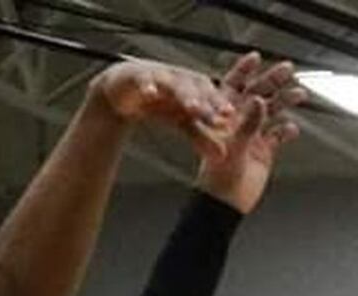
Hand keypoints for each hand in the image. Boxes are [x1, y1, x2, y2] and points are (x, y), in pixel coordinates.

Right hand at [92, 60, 237, 161]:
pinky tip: (151, 93)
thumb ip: (202, 138)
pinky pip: (145, 80)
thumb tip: (223, 156)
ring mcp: (160, 76)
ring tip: (193, 107)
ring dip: (185, 94)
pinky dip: (148, 85)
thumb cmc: (161, 103)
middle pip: (197, 88)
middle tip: (220, 113)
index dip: (221, 105)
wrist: (127, 89)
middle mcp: (181, 80)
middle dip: (208, 101)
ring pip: (174, 84)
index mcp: (195, 88)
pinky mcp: (139, 76)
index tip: (230, 117)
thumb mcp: (182, 123)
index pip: (211, 95)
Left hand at [196, 54, 302, 214]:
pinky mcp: (264, 151)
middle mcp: (239, 121)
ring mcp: (253, 135)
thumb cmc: (218, 178)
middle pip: (258, 93)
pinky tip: (292, 128)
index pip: (234, 85)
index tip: (256, 57)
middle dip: (273, 80)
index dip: (244, 70)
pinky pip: (278, 136)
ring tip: (299, 94)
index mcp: (225, 115)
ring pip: (272, 111)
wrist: (226, 204)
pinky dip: (286, 131)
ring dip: (285, 101)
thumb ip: (247, 124)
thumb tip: (260, 100)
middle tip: (288, 69)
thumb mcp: (232, 147)